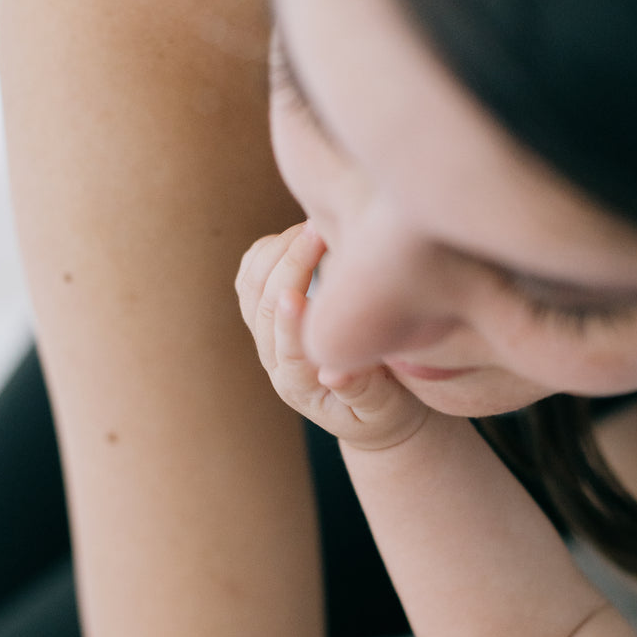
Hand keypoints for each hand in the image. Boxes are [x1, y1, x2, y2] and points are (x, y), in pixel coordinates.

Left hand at [236, 221, 429, 449]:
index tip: (295, 295)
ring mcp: (267, 334)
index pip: (287, 354)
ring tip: (312, 226)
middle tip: (319, 230)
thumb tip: (335, 374)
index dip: (287, 325)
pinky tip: (301, 235)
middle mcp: (275, 361)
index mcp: (302, 387)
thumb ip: (364, 392)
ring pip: (250, 287)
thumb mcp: (383, 409)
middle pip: (264, 310)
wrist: (373, 407)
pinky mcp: (267, 313)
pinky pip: (250, 275)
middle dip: (289, 265)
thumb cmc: (387, 407)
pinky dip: (268, 249)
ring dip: (276, 251)